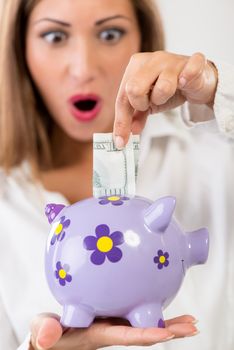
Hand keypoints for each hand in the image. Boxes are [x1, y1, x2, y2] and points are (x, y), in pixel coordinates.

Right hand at [30, 312, 197, 349]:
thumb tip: (47, 337)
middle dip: (169, 331)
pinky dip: (151, 308)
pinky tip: (161, 301)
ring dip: (168, 322)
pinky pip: (136, 312)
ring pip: (144, 322)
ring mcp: (114, 324)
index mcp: (97, 335)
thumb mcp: (42, 333)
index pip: (125, 336)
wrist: (50, 337)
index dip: (146, 334)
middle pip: (144, 332)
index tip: (168, 333)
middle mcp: (111, 331)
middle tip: (192, 326)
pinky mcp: (113, 316)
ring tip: (190, 320)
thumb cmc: (47, 336)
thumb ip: (44, 332)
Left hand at [113, 51, 217, 147]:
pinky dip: (187, 78)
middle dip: (141, 105)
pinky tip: (184, 82)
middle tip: (151, 104)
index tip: (121, 143)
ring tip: (168, 94)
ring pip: (162, 87)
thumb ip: (137, 117)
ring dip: (164, 98)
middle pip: (133, 89)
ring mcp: (172, 60)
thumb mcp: (150, 104)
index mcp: (135, 66)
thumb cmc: (171, 89)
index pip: (122, 97)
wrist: (198, 81)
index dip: (121, 122)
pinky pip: (190, 70)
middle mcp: (151, 60)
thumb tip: (128, 134)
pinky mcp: (193, 63)